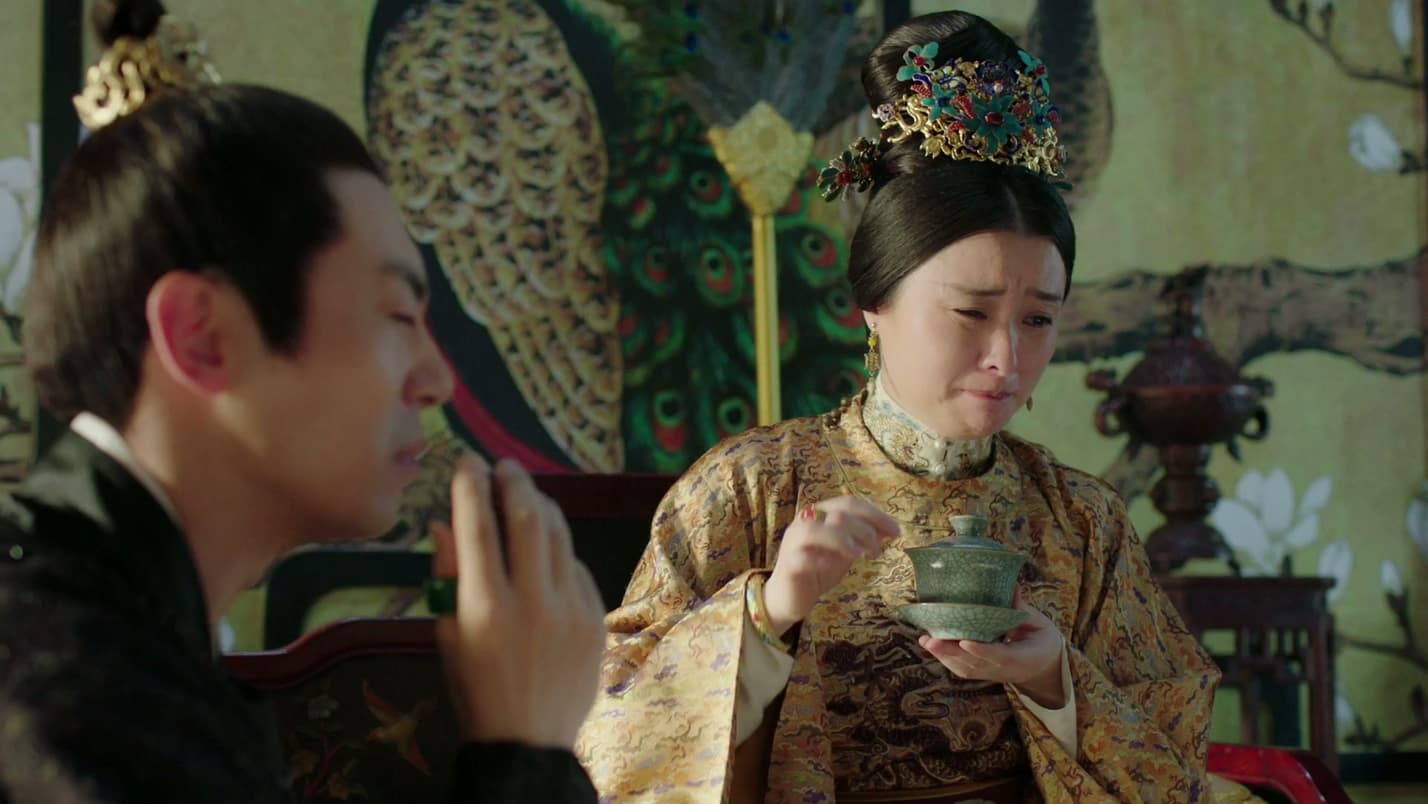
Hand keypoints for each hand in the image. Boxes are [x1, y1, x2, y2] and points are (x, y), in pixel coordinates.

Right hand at [431, 455, 607, 749]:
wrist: (529, 743)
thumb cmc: (476, 690)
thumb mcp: (447, 637)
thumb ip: (447, 578)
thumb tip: (445, 523)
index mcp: (484, 609)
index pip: (477, 528)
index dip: (471, 486)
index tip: (467, 461)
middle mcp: (531, 603)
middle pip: (528, 517)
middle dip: (514, 482)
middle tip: (505, 466)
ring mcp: (570, 610)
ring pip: (560, 535)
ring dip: (541, 506)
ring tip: (526, 495)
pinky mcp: (596, 619)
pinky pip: (577, 568)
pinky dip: (559, 552)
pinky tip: (547, 552)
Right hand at [762, 496, 899, 635]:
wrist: (789, 599)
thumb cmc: (817, 573)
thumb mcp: (846, 554)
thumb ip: (862, 540)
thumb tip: (889, 529)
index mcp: (818, 516)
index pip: (848, 503)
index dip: (875, 515)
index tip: (895, 532)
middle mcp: (803, 524)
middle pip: (837, 514)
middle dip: (864, 530)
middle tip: (876, 551)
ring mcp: (792, 544)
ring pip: (813, 530)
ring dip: (842, 540)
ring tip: (860, 556)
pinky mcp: (787, 566)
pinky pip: (802, 559)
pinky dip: (821, 561)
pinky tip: (832, 568)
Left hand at [918, 588, 1065, 707]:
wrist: (1044, 668)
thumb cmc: (1042, 641)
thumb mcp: (1040, 625)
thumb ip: (1023, 609)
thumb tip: (1012, 586)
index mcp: (1022, 658)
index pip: (1001, 656)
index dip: (982, 651)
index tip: (965, 642)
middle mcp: (1004, 670)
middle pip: (975, 665)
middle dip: (951, 653)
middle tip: (930, 640)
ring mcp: (992, 674)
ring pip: (965, 669)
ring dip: (944, 656)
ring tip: (925, 640)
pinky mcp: (983, 673)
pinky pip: (963, 670)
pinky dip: (946, 659)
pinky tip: (932, 646)